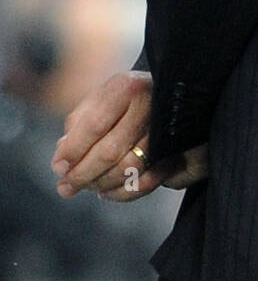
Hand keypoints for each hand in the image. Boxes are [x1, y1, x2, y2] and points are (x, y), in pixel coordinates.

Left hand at [51, 70, 207, 201]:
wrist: (164, 96)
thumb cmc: (123, 100)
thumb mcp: (98, 99)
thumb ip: (77, 126)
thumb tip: (62, 160)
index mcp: (127, 87)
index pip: (95, 124)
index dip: (74, 150)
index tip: (58, 167)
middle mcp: (150, 105)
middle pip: (111, 151)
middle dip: (83, 174)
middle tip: (66, 187)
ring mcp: (165, 129)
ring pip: (129, 169)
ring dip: (101, 184)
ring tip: (85, 186)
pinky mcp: (174, 152)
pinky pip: (147, 181)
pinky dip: (122, 193)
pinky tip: (106, 191)